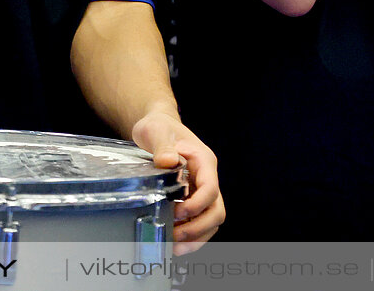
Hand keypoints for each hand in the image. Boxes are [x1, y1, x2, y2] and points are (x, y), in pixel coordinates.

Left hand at [131, 111, 223, 252]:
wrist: (156, 127)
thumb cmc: (159, 127)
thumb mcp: (157, 131)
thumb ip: (163, 146)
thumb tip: (168, 161)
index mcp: (204, 162)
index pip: (211, 189)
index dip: (197, 205)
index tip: (178, 212)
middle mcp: (206, 179)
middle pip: (216, 210)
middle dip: (198, 228)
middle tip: (176, 236)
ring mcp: (200, 191)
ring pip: (210, 221)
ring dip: (196, 237)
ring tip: (174, 247)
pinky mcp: (191, 199)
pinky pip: (199, 222)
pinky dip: (190, 236)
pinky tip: (174, 243)